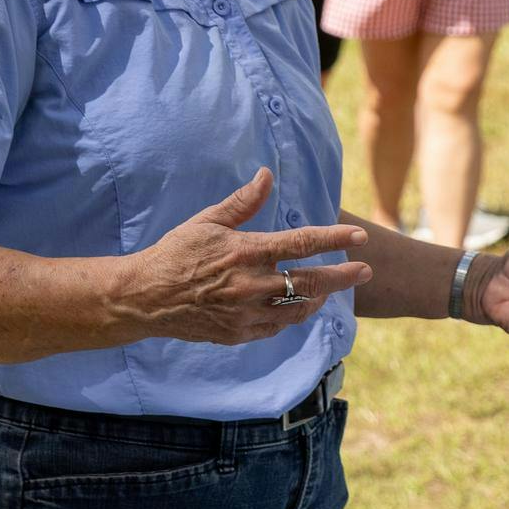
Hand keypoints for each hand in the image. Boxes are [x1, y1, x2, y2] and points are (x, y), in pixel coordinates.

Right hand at [126, 169, 371, 345]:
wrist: (142, 297)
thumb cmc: (176, 253)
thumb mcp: (207, 222)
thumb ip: (242, 202)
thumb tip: (266, 175)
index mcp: (246, 252)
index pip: (301, 243)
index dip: (335, 239)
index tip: (360, 237)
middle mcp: (249, 285)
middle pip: (309, 282)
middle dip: (343, 276)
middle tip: (365, 270)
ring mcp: (244, 313)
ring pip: (298, 309)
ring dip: (320, 297)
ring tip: (332, 287)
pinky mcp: (237, 333)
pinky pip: (276, 327)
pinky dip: (292, 315)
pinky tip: (299, 305)